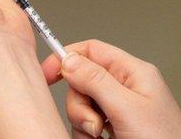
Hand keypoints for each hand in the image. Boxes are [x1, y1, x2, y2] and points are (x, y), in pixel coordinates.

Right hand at [41, 40, 180, 138]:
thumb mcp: (127, 107)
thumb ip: (97, 81)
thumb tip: (69, 59)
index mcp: (134, 72)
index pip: (93, 51)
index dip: (67, 58)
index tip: (46, 74)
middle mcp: (126, 88)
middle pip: (83, 83)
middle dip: (80, 105)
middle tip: (95, 124)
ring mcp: (120, 111)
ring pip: (83, 108)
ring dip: (85, 125)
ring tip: (103, 137)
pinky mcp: (114, 130)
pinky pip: (87, 128)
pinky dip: (89, 137)